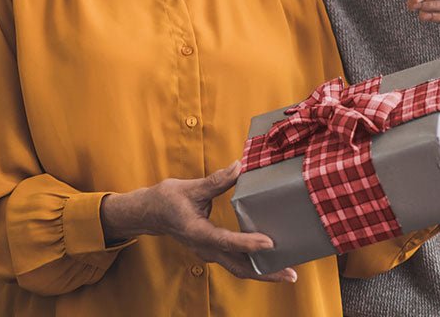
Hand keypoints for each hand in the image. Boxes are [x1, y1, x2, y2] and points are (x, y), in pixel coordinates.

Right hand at [104, 162, 296, 282]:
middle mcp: (205, 248)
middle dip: (265, 272)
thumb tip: (239, 166)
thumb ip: (216, 180)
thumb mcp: (190, 187)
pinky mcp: (212, 250)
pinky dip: (253, 263)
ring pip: (239, 268)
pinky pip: (235, 262)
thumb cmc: (167, 200)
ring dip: (262, 271)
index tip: (269, 242)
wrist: (150, 214)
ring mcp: (209, 252)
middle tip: (290, 273)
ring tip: (287, 270)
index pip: (226, 241)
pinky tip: (268, 258)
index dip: (248, 243)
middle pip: (239, 267)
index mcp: (197, 232)